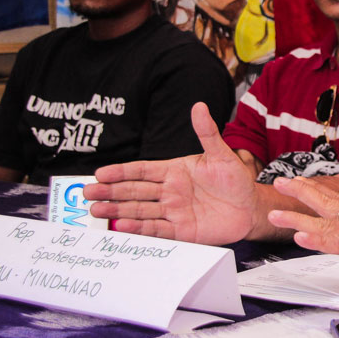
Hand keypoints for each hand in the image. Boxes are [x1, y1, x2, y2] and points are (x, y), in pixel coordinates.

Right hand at [83, 102, 259, 244]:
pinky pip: (157, 229)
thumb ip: (207, 133)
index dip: (122, 172)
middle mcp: (169, 192)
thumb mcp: (222, 154)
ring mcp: (173, 211)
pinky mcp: (181, 231)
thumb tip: (198, 106)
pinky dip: (140, 229)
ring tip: (96, 211)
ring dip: (118, 211)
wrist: (251, 207)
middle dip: (111, 192)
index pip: (142, 170)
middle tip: (87, 193)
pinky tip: (123, 227)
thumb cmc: (235, 180)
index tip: (101, 173)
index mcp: (174, 171)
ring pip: (140, 211)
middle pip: (134, 192)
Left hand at [267, 176, 338, 280]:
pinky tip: (301, 238)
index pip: (335, 198)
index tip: (296, 181)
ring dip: (297, 218)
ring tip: (276, 214)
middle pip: (325, 201)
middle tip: (279, 182)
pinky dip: (318, 239)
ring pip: (324, 222)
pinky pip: (337, 242)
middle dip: (300, 192)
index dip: (314, 190)